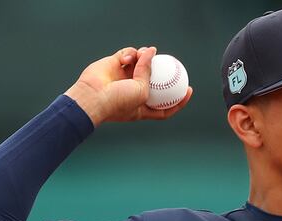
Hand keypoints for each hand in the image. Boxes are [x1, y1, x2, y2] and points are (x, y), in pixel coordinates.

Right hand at [64, 46, 192, 126]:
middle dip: (162, 72)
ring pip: (141, 63)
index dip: (178, 100)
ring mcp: (123, 77)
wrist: (92, 96)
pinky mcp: (113, 65)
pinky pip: (127, 54)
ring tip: (148, 52)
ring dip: (145, 57)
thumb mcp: (142, 92)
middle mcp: (133, 92)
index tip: (189, 90)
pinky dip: (129, 54)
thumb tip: (152, 53)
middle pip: (153, 80)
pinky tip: (128, 58)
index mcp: (142, 107)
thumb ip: (148, 74)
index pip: (164, 107)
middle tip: (172, 63)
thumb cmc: (118, 102)